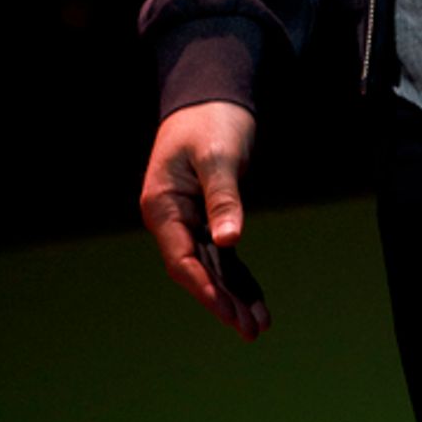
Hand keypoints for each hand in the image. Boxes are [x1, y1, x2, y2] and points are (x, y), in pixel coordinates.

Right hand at [140, 101, 269, 340]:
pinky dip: (237, 274)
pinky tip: (253, 297)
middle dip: (224, 300)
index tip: (228, 312)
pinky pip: (221, 253)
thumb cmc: (211, 119)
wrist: (212, 92)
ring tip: (258, 324)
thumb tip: (229, 241)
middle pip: (196, 270)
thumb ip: (223, 197)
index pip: (181, 260)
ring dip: (233, 293)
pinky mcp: (207, 214)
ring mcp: (188, 218)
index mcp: (162, 205)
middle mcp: (171, 218)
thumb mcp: (218, 155)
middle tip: (252, 329)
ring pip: (210, 265)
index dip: (205, 289)